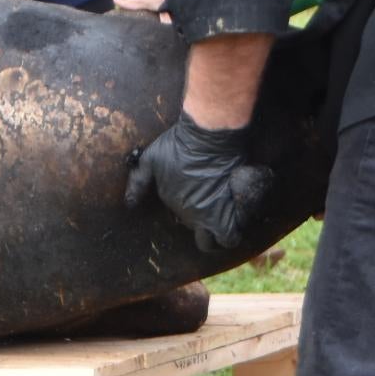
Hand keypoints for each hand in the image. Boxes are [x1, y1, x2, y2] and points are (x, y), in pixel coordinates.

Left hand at [124, 116, 272, 248]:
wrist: (208, 133)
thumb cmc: (177, 146)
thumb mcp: (149, 162)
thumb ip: (138, 184)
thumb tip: (128, 205)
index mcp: (183, 210)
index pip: (194, 235)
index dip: (197, 229)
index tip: (198, 215)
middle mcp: (204, 215)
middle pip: (212, 242)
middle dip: (214, 237)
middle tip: (215, 222)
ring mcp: (224, 207)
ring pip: (231, 236)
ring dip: (231, 230)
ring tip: (230, 219)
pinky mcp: (239, 195)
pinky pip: (246, 218)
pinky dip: (245, 215)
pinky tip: (240, 205)